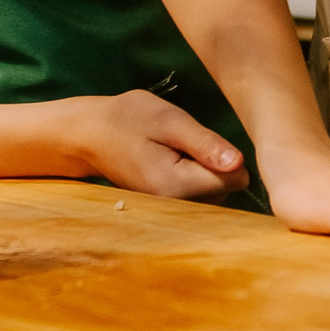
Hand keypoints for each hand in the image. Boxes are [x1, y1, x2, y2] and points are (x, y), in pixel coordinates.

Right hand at [63, 89, 250, 200]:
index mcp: (177, 186)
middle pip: (226, 188)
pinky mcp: (170, 208)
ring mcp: (172, 211)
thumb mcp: (168, 120)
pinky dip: (193, 176)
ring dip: (204, 169)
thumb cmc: (127, 119)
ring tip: (173, 149)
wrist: (90, 135)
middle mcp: (177, 207)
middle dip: (214, 162)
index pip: (234, 179)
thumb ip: (204, 143)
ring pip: (216, 191)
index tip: (199, 139)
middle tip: (180, 141)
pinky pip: (200, 194)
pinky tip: (171, 161)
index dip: (226, 154)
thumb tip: (240, 164)